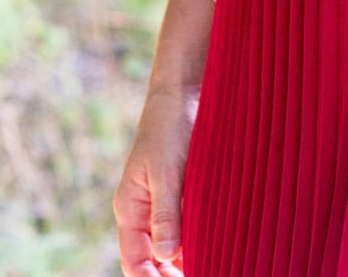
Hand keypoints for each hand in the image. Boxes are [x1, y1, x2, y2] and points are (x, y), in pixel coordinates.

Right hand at [115, 84, 196, 275]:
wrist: (185, 90)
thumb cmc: (169, 126)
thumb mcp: (166, 171)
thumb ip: (165, 213)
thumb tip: (165, 256)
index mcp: (130, 207)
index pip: (134, 262)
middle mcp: (144, 211)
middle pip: (153, 260)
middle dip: (171, 274)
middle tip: (202, 276)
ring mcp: (164, 203)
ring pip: (172, 247)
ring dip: (187, 259)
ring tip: (212, 266)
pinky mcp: (184, 193)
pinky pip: (188, 227)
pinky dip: (198, 240)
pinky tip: (217, 246)